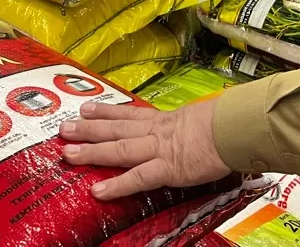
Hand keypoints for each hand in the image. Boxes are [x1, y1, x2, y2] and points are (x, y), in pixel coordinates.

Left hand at [61, 99, 230, 200]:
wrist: (236, 126)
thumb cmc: (226, 122)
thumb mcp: (203, 117)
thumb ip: (190, 124)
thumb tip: (193, 127)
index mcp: (166, 120)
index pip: (130, 115)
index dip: (106, 112)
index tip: (86, 108)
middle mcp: (157, 131)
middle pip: (117, 129)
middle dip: (88, 129)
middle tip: (64, 128)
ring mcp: (160, 149)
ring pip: (120, 149)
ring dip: (92, 151)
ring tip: (68, 153)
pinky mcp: (168, 168)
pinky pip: (138, 178)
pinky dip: (117, 185)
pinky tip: (98, 191)